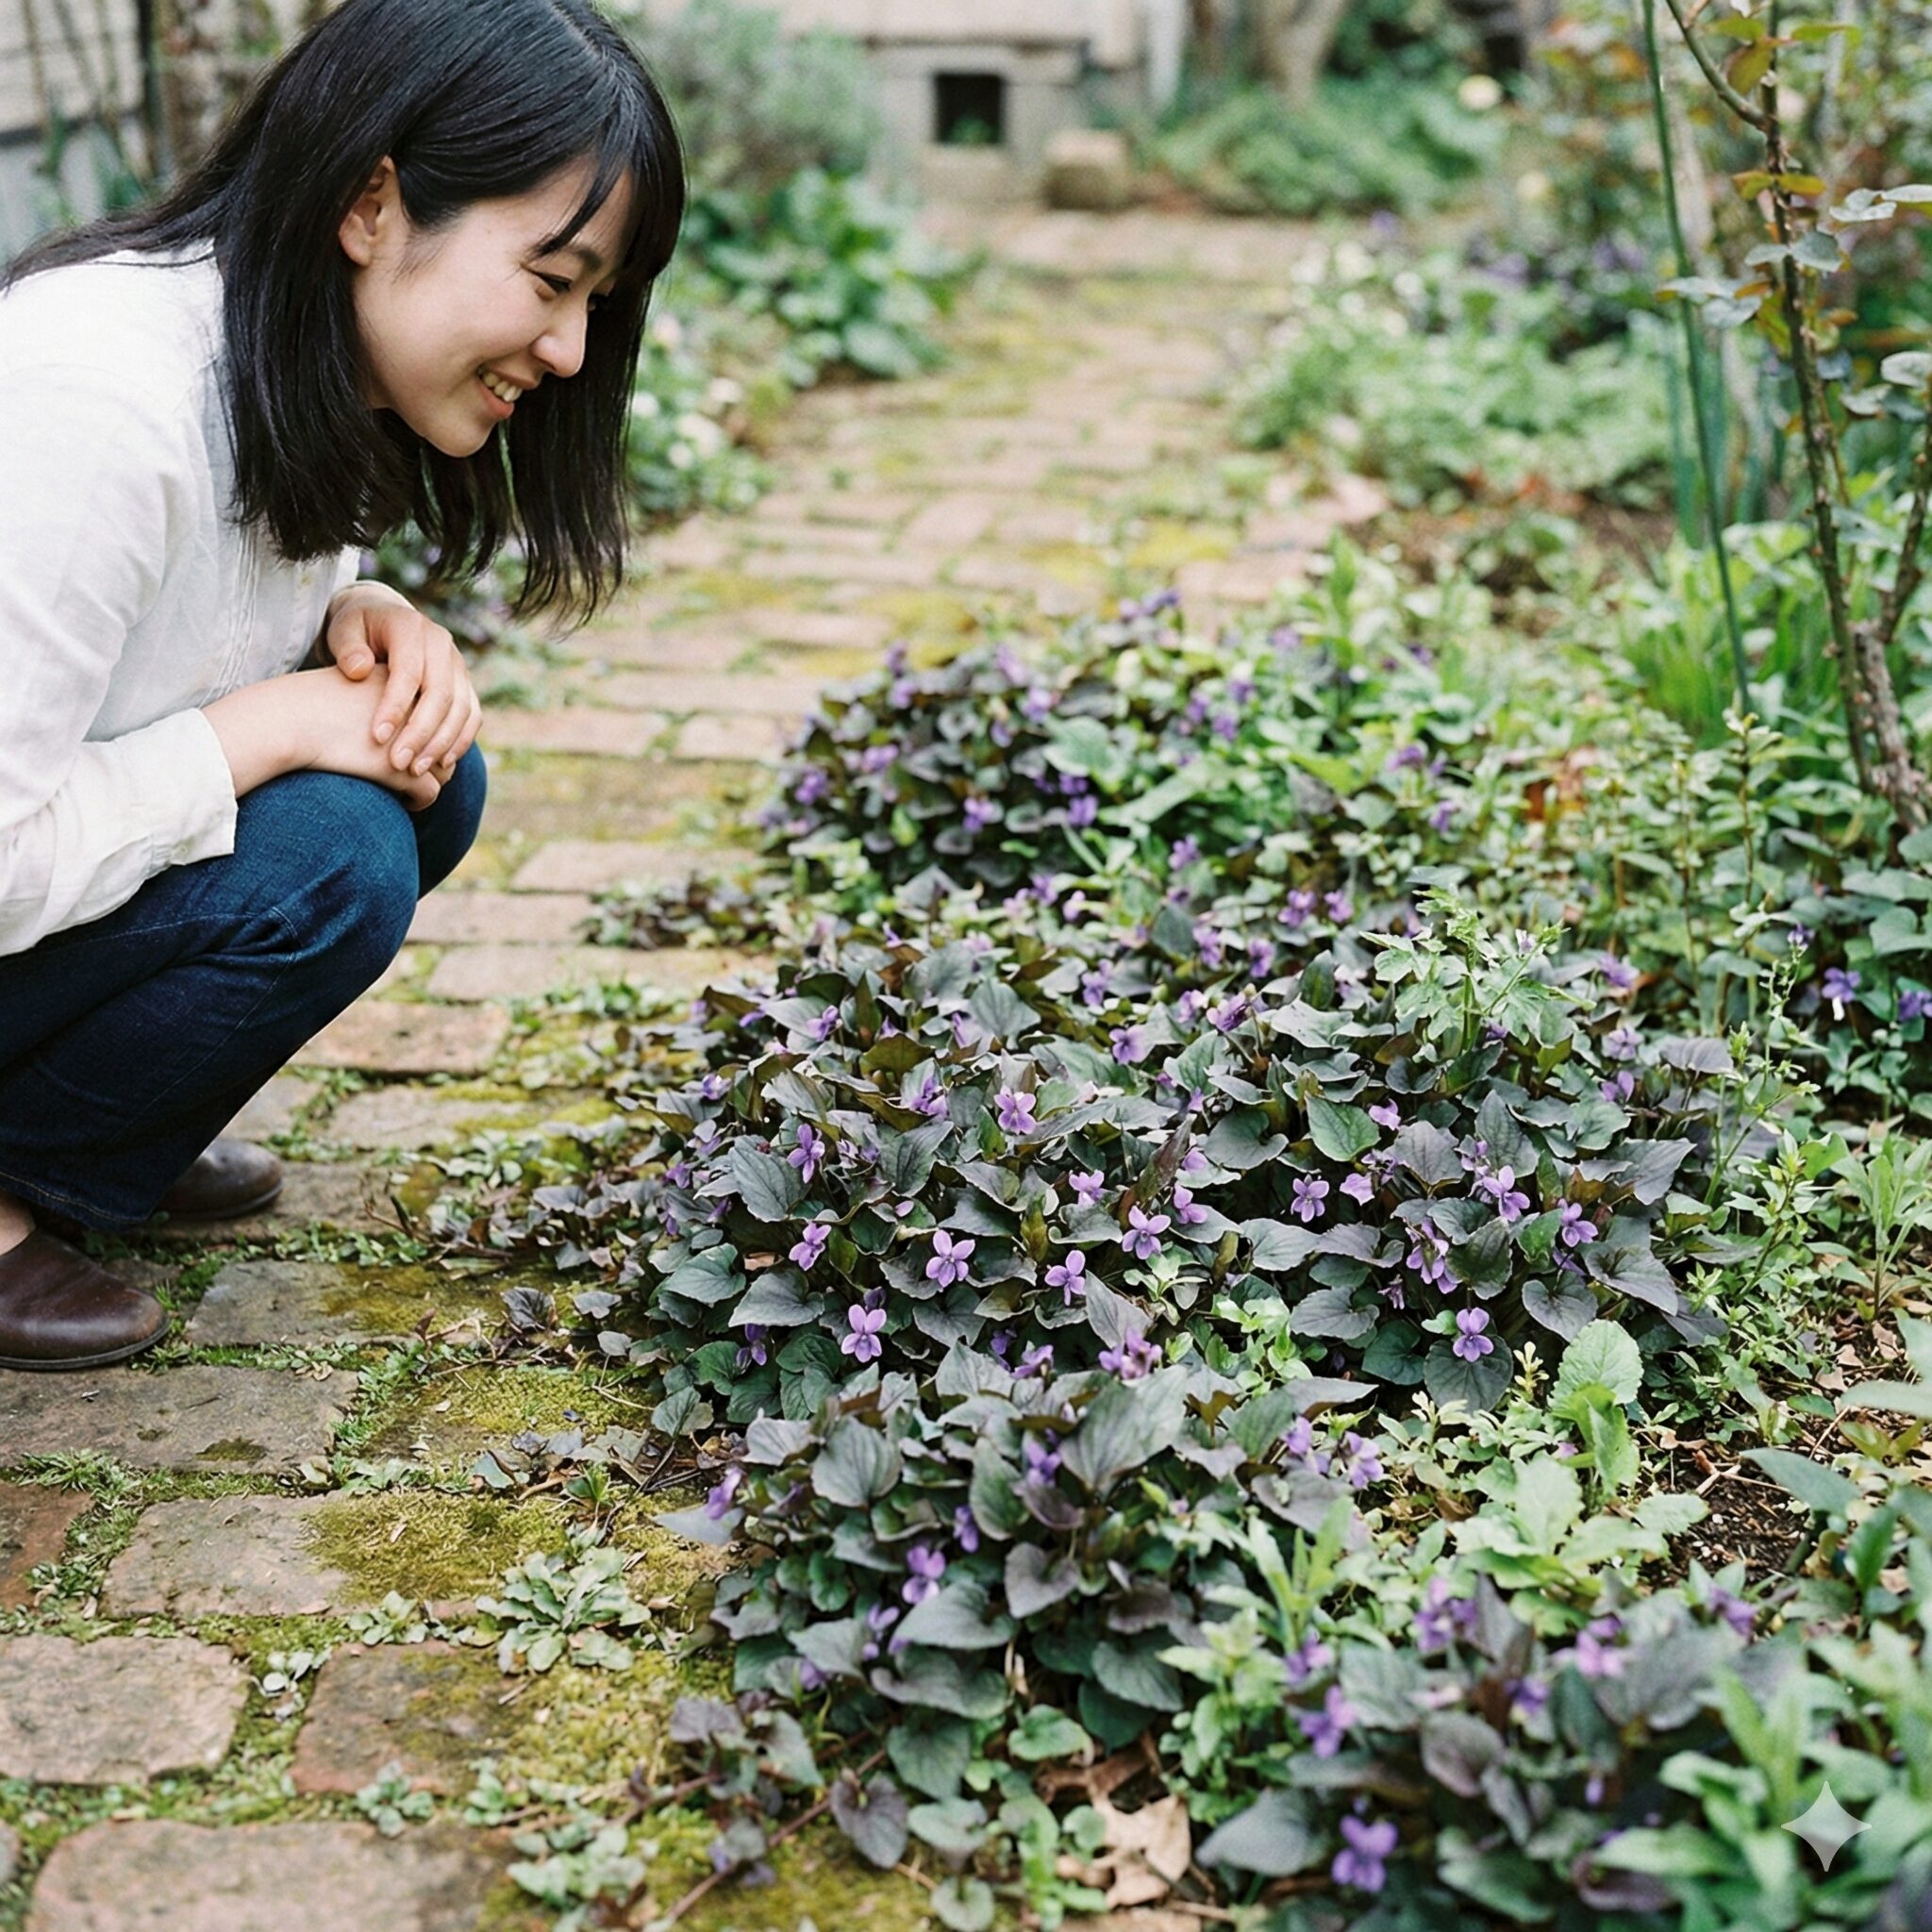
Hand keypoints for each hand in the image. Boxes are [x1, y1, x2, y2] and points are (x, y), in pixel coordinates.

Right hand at [289, 665, 447, 809]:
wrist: (283, 720)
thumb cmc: (302, 705)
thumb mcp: (347, 689)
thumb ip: (375, 700)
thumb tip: (395, 726)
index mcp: (402, 682)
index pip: (432, 710)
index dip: (423, 731)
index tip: (406, 746)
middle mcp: (416, 709)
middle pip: (442, 739)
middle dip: (432, 756)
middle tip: (412, 769)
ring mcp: (413, 739)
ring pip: (444, 768)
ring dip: (429, 778)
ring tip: (407, 788)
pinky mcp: (403, 768)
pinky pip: (430, 794)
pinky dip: (419, 802)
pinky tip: (403, 803)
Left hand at [325, 583, 482, 781]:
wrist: (382, 622)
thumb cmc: (355, 632)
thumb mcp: (342, 631)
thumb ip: (347, 648)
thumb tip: (359, 670)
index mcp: (410, 627)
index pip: (409, 671)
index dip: (396, 706)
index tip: (377, 737)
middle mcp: (441, 644)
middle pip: (441, 693)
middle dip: (421, 733)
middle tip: (398, 764)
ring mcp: (457, 664)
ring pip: (461, 708)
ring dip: (442, 743)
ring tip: (416, 770)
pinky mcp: (465, 683)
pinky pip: (472, 715)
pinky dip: (461, 741)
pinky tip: (441, 763)